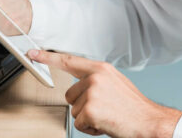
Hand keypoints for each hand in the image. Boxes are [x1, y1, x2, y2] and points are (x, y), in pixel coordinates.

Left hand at [28, 50, 181, 137]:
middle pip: (70, 94)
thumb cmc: (133, 107)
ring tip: (107, 116)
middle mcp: (95, 77)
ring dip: (88, 118)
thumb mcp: (115, 84)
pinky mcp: (90, 109)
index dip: (48, 57)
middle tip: (104, 109)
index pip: (69, 60)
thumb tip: (80, 86)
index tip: (32, 53)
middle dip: (82, 106)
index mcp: (101, 69)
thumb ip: (97, 80)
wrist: (149, 122)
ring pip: (74, 110)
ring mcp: (92, 92)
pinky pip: (79, 123)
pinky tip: (105, 123)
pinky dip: (91, 128)